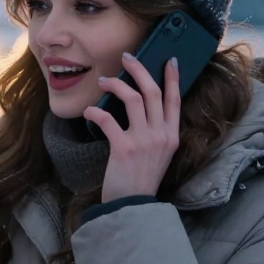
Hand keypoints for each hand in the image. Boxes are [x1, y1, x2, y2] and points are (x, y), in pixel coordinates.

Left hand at [83, 53, 180, 202]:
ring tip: (103, 81)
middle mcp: (161, 134)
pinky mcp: (124, 148)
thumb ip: (156, 132)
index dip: (172, 78)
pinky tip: (88, 111)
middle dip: (139, 70)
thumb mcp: (159, 154)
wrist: (133, 206)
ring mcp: (144, 141)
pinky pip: (108, 119)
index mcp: (172, 135)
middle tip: (126, 58)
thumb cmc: (142, 178)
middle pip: (153, 92)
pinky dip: (96, 112)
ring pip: (133, 99)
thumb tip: (141, 107)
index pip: (175, 99)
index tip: (169, 59)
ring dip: (116, 84)